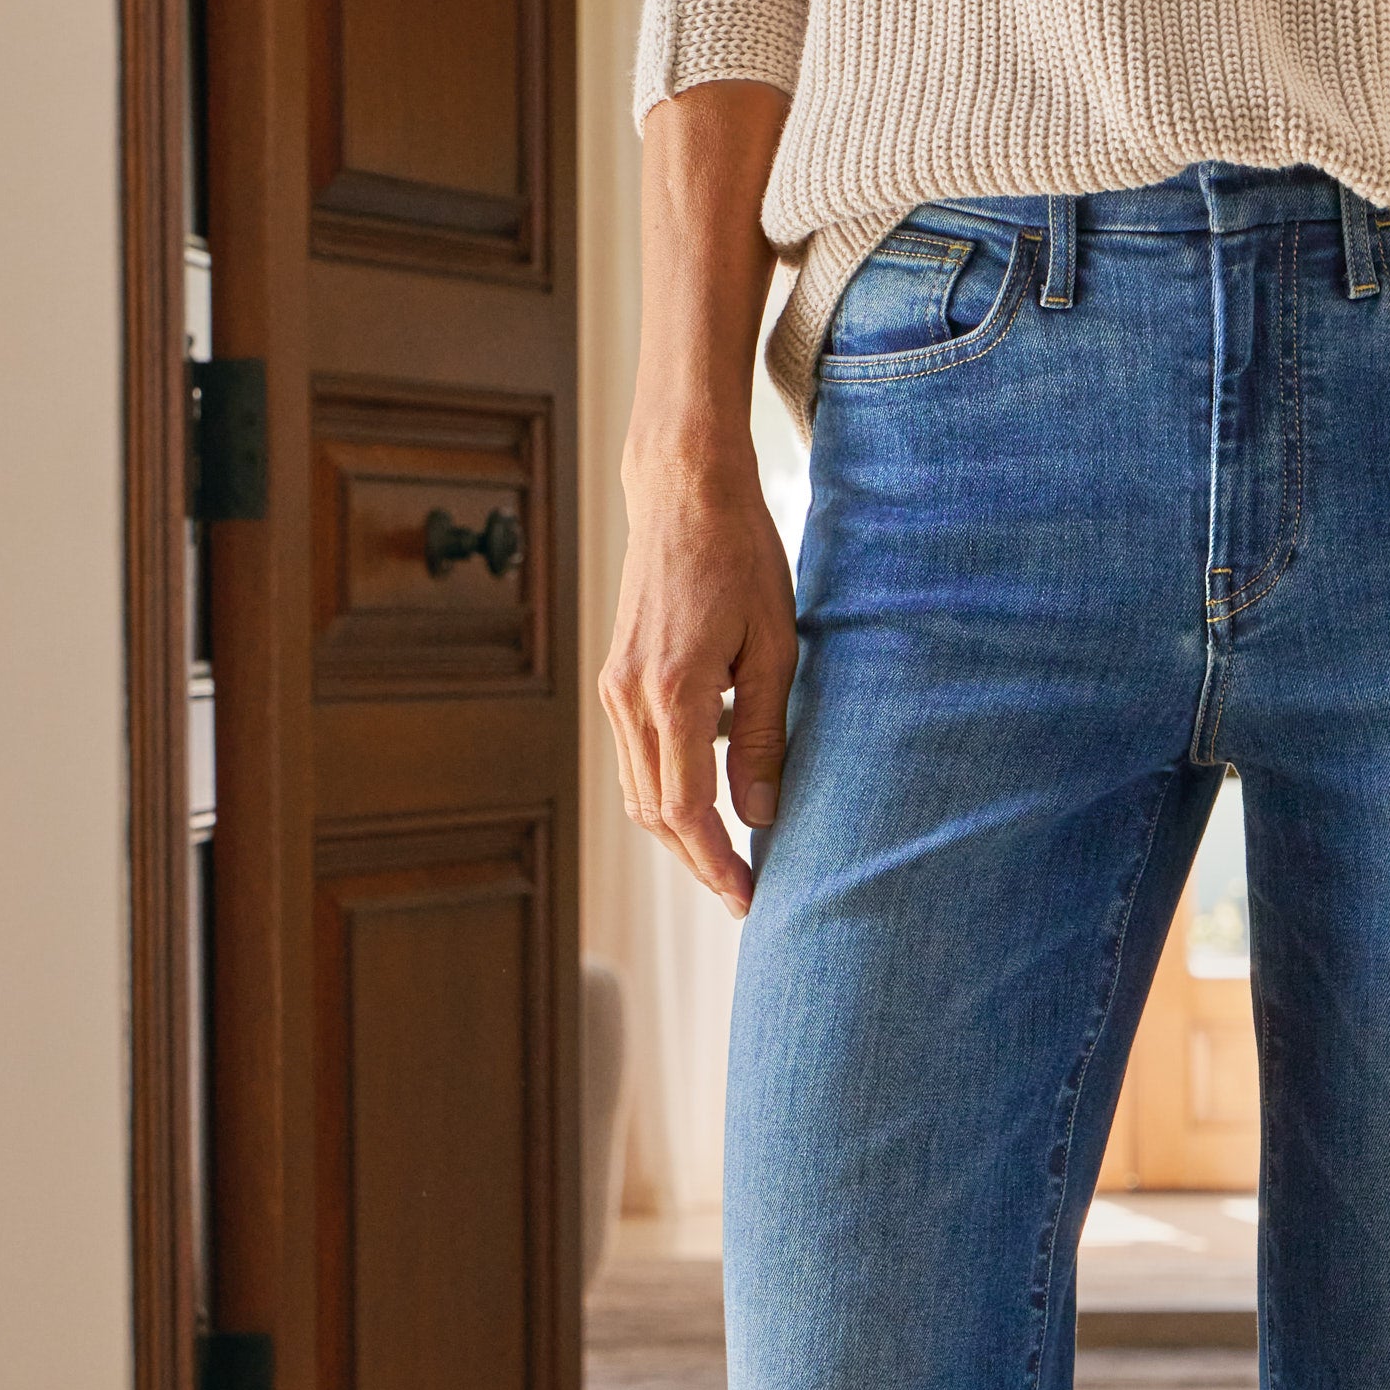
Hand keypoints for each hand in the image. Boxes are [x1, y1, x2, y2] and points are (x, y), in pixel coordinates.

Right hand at [599, 455, 796, 918]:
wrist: (683, 491)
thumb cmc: (741, 557)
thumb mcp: (775, 650)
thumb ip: (765, 739)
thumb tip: (761, 818)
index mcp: (672, 692)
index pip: (687, 809)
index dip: (717, 863)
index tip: (748, 898)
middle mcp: (629, 697)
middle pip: (655, 814)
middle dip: (699, 862)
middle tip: (743, 893)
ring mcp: (614, 689)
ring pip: (640, 792)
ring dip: (682, 832)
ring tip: (732, 858)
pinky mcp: (614, 679)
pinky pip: (637, 757)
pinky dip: (670, 789)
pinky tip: (715, 793)